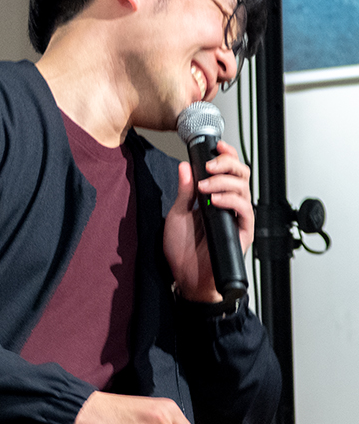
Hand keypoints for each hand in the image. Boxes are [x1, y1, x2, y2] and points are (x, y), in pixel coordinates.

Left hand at [163, 139, 251, 302]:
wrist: (187, 278)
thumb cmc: (183, 251)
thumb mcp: (178, 214)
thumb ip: (185, 191)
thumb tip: (185, 166)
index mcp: (215, 199)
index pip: (228, 171)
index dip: (226, 156)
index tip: (216, 146)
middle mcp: (229, 206)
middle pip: (241, 175)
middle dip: (227, 164)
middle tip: (209, 166)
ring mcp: (237, 218)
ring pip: (244, 189)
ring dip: (224, 182)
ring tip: (205, 187)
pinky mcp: (243, 232)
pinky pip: (245, 210)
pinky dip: (231, 200)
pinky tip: (215, 200)